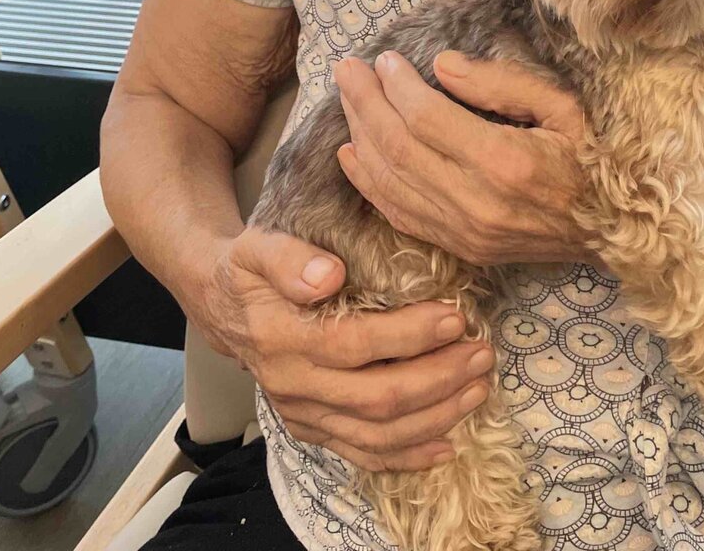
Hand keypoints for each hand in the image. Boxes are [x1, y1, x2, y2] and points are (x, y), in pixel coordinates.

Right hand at [196, 226, 496, 472]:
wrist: (222, 306)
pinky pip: (363, 454)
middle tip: (481, 353)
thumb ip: (290, 259)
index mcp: (281, 338)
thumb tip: (330, 274)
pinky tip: (447, 444)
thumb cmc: (249, 270)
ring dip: (434, 418)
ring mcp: (304, 415)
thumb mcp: (258, 248)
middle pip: (376, 397)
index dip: (409, 335)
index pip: (355, 344)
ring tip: (478, 388)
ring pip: (376, 435)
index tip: (455, 317)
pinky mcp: (313, 430)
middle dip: (438, 379)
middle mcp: (293, 385)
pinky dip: (407, 456)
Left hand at [333, 48, 593, 267]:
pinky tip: (350, 155)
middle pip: (398, 148)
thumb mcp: (562, 107)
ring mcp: (464, 232)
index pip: (427, 119)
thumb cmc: (592, 158)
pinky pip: (399, 215)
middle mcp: (476, 202)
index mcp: (505, 161)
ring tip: (345, 100)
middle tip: (347, 70)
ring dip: (359, 137)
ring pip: (390, 182)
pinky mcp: (460, 249)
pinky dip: (368, 184)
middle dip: (365, 104)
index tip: (385, 59)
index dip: (397, 86)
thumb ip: (501, 83)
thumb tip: (442, 66)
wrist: (616, 232)